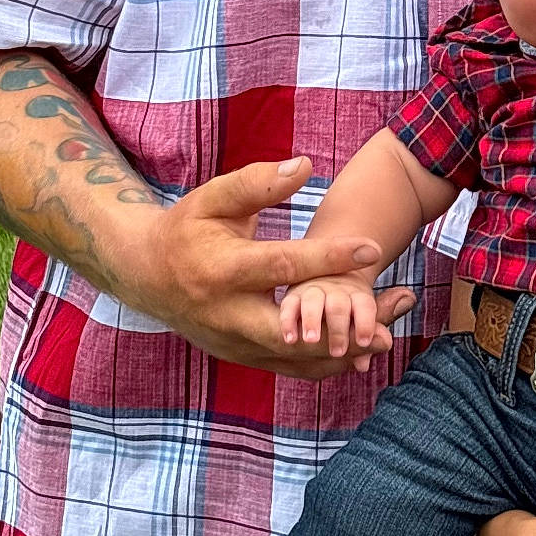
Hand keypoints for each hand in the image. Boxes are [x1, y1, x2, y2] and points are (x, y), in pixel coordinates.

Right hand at [115, 158, 415, 379]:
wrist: (147, 275)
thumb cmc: (187, 228)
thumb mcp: (214, 198)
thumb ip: (258, 182)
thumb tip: (305, 165)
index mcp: (222, 270)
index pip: (283, 266)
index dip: (328, 257)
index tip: (372, 246)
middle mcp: (228, 315)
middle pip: (293, 331)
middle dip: (342, 327)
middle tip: (389, 316)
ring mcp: (235, 344)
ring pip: (296, 359)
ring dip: (345, 351)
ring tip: (388, 334)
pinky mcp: (244, 359)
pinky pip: (292, 369)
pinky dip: (328, 363)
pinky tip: (362, 349)